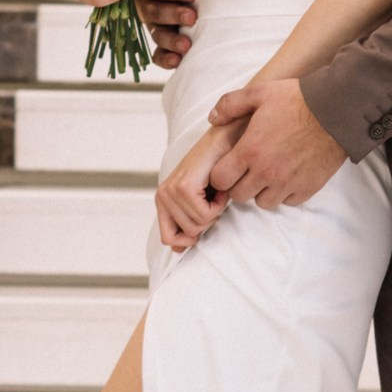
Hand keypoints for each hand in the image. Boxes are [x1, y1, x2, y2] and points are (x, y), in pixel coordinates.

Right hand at [136, 0, 196, 69]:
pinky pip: (158, 54)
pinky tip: (178, 61)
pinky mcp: (160, 42)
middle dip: (175, 15)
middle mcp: (149, 6)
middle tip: (192, 17)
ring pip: (158, 35)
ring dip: (171, 41)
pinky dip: (165, 59)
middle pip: (158, 13)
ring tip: (186, 45)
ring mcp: (154, 26)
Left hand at [156, 118, 244, 250]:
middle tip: (212, 198)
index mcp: (163, 200)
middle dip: (207, 221)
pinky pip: (204, 215)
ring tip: (215, 190)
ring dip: (215, 211)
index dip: (190, 238)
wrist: (228, 139)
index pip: (169, 240)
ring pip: (197, 226)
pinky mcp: (184, 186)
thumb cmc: (219, 168)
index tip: (204, 217)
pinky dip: (219, 204)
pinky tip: (218, 186)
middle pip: (187, 236)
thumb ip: (186, 224)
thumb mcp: (200, 202)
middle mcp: (162, 195)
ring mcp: (171, 190)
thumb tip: (177, 252)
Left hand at [207, 78, 344, 208]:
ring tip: (270, 173)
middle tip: (249, 169)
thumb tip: (212, 118)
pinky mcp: (307, 188)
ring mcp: (288, 183)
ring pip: (263, 202)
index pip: (220, 180)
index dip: (221, 173)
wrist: (337, 110)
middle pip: (239, 196)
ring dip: (262, 190)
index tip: (230, 165)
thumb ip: (231, 104)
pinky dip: (286, 192)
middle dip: (240, 184)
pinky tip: (289, 175)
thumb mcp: (260, 93)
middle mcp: (266, 172)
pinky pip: (288, 201)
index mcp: (250, 150)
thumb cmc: (297, 100)